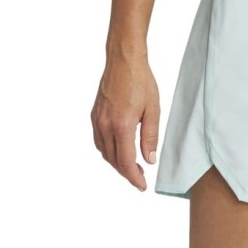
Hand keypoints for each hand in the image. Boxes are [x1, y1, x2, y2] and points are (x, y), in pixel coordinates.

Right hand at [90, 54, 160, 191]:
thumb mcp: (153, 110)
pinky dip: (108, 151)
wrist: (123, 60)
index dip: (134, 177)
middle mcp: (106, 125)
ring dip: (117, 163)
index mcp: (122, 125)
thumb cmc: (141, 81)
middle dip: (126, 173)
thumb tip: (149, 160)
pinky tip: (119, 151)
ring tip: (132, 167)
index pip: (126, 161)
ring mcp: (97, 120)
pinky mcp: (94, 115)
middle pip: (113, 160)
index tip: (142, 186)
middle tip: (140, 178)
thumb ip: (150, 137)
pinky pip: (99, 141)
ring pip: (104, 152)